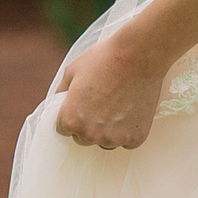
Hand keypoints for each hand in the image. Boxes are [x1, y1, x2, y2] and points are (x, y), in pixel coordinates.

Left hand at [52, 20, 173, 151]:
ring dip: (108, 128)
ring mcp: (114, 139)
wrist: (139, 56)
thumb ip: (61, 92)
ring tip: (118, 103)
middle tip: (101, 101)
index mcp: (70, 120)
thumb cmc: (104, 60)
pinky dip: (128, 129)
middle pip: (83, 138)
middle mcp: (90, 135)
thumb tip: (59, 103)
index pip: (64, 128)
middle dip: (88, 124)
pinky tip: (131, 109)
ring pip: (106, 140)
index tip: (83, 102)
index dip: (72, 113)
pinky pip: (127, 140)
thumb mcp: (72, 71)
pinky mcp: (135, 138)